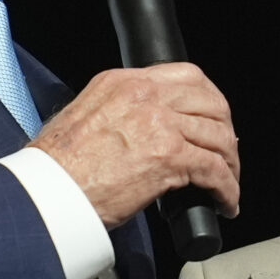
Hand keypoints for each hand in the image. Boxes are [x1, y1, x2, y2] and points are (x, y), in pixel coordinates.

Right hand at [31, 64, 240, 226]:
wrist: (49, 190)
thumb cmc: (58, 165)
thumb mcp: (86, 115)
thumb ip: (118, 111)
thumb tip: (142, 129)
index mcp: (125, 82)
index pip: (186, 76)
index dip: (209, 100)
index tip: (213, 119)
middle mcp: (145, 96)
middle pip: (210, 103)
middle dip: (224, 130)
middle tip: (225, 153)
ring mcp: (160, 124)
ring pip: (218, 137)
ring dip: (229, 163)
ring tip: (228, 182)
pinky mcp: (170, 157)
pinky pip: (215, 171)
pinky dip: (227, 188)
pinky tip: (226, 202)